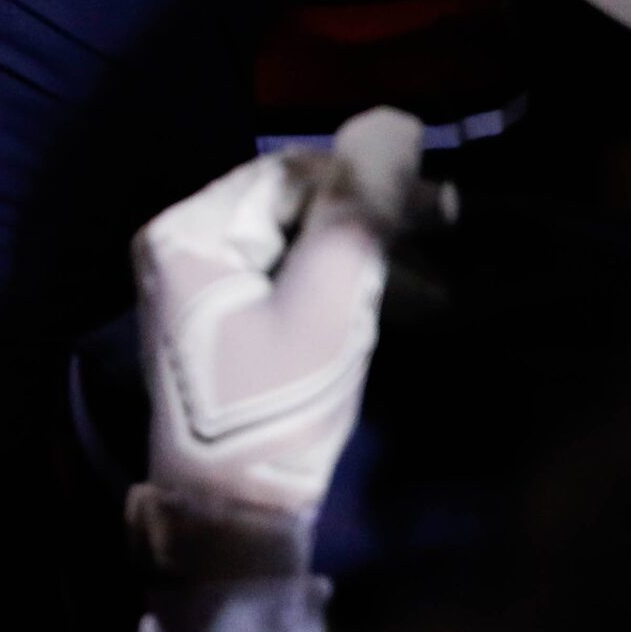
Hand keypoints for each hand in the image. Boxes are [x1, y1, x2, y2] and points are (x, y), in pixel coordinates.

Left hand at [133, 109, 445, 540]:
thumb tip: (394, 118)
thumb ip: (360, 210)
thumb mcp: (330, 303)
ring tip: (435, 280)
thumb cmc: (277, 405)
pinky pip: (290, 277)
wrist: (234, 513)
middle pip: (293, 203)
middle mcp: (184, 244)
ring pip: (298, 241)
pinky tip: (399, 299)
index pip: (290, 171)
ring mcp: (201, 283)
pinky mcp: (225, 319)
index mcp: (190, 230)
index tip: (436, 202)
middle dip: (370, 217)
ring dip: (366, 254)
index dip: (365, 177)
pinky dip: (342, 285)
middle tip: (446, 229)